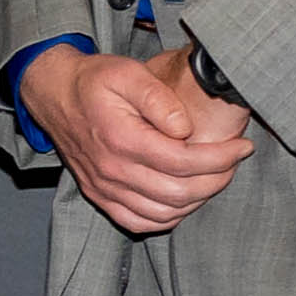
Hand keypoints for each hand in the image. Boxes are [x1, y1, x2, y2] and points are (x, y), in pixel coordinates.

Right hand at [38, 46, 253, 239]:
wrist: (53, 94)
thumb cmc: (94, 81)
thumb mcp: (128, 73)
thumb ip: (160, 99)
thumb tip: (187, 129)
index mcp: (121, 139)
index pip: (184, 162)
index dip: (221, 158)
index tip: (242, 147)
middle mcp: (112, 170)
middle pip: (179, 193)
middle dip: (217, 179)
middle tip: (233, 161)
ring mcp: (104, 188)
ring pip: (163, 214)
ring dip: (197, 200)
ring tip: (213, 177)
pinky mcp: (99, 196)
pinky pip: (139, 223)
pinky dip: (168, 218)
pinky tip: (183, 198)